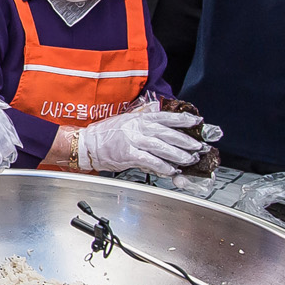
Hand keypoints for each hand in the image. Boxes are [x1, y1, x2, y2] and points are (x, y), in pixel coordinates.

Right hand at [76, 108, 204, 174]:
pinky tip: (171, 170)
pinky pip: (150, 161)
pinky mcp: (128, 154)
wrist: (86, 144)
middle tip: (198, 146)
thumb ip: (143, 117)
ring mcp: (133, 140)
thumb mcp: (126, 119)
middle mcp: (138, 127)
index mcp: (139, 118)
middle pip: (167, 133)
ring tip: (189, 160)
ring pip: (161, 147)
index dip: (183, 119)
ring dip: (178, 154)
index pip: (165, 116)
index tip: (196, 122)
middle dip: (185, 140)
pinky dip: (162, 166)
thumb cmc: (105, 134)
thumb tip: (158, 114)